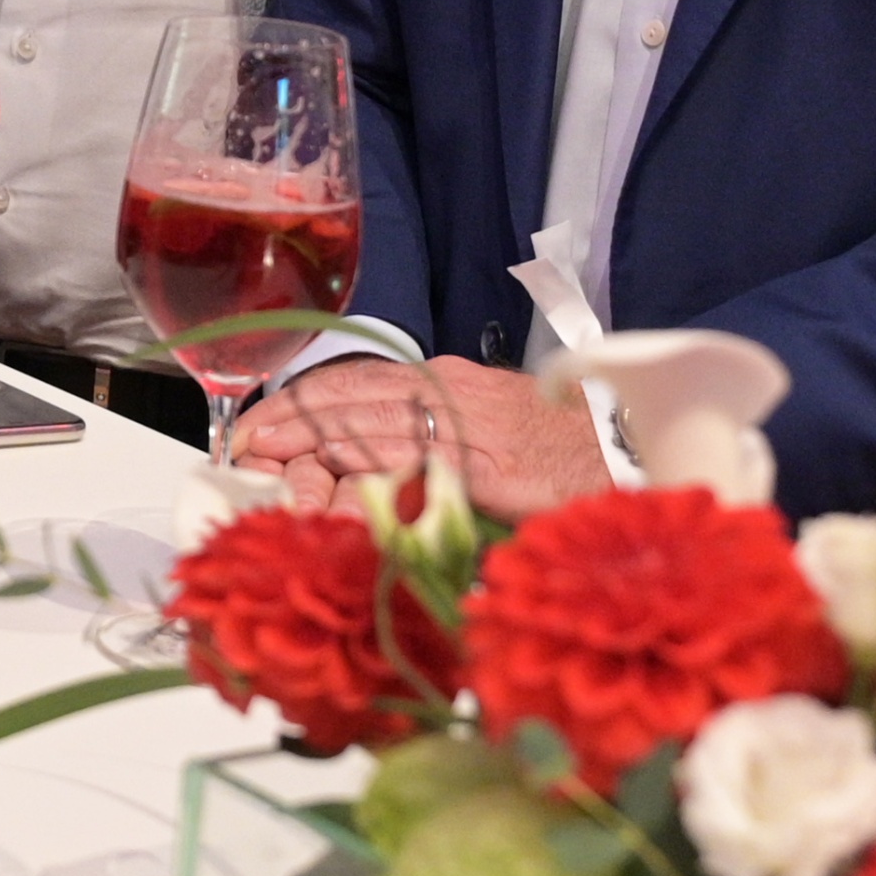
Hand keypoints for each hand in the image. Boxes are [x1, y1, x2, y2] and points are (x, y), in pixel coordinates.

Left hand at [232, 355, 613, 517]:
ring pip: (371, 429)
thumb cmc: (563, 447)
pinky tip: (333, 494)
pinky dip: (368, 482)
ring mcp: (464, 428)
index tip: (258, 425)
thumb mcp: (489, 428)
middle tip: (244, 442)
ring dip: (313, 448)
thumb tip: (374, 466)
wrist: (631, 452)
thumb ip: (433, 441)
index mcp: (445, 381)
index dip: (301, 404)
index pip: (356, 384)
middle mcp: (448, 393)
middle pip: (350, 400)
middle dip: (292, 422)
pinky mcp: (484, 468)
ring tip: (267, 463)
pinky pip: (413, 471)